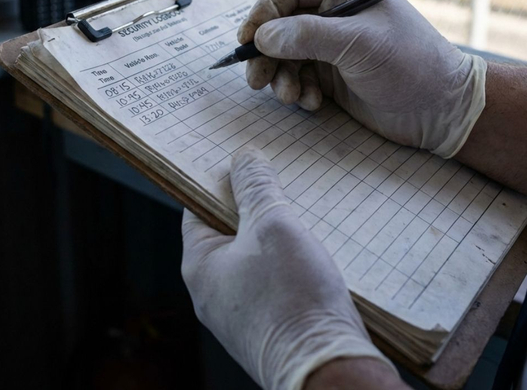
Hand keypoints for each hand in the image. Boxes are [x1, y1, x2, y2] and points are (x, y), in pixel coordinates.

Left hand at [181, 149, 394, 389]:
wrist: (328, 371)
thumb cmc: (293, 298)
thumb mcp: (272, 226)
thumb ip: (256, 187)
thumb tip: (244, 158)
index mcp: (200, 265)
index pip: (198, 208)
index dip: (220, 182)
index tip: (242, 162)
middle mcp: (213, 291)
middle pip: (227, 231)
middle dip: (252, 206)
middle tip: (276, 181)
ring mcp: (240, 312)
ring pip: (252, 256)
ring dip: (272, 233)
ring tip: (298, 212)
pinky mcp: (269, 325)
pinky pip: (270, 280)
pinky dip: (285, 260)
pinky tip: (309, 249)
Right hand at [238, 0, 486, 157]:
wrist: (440, 110)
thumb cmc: (410, 64)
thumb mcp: (358, 44)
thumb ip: (307, 36)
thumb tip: (262, 36)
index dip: (265, 10)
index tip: (248, 38)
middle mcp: (334, 14)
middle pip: (281, 24)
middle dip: (267, 52)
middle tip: (256, 78)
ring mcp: (331, 45)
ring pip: (285, 54)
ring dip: (280, 76)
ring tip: (289, 96)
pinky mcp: (330, 74)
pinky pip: (298, 77)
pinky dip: (298, 91)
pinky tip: (314, 103)